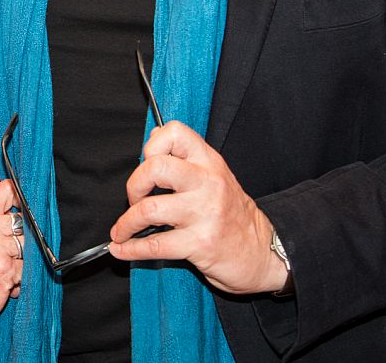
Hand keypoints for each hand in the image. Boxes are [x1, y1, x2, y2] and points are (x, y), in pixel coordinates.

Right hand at [0, 180, 23, 347]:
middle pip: (25, 220)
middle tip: (10, 252)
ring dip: (23, 260)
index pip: (8, 189)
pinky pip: (27, 268)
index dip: (21, 199)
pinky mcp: (5, 268)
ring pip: (29, 245)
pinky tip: (6, 282)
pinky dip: (21, 278)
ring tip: (7, 268)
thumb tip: (24, 212)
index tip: (23, 211)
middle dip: (23, 238)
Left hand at [107, 121, 287, 294]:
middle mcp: (207, 183)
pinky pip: (155, 245)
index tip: (147, 164)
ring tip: (122, 230)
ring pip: (149, 209)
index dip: (152, 146)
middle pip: (155, 167)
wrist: (263, 252)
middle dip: (133, 185)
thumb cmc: (234, 214)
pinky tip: (123, 249)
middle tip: (134, 199)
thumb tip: (153, 140)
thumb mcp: (217, 176)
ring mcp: (204, 214)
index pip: (174, 133)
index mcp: (209, 162)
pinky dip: (131, 249)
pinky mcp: (200, 244)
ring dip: (126, 223)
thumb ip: (186, 159)